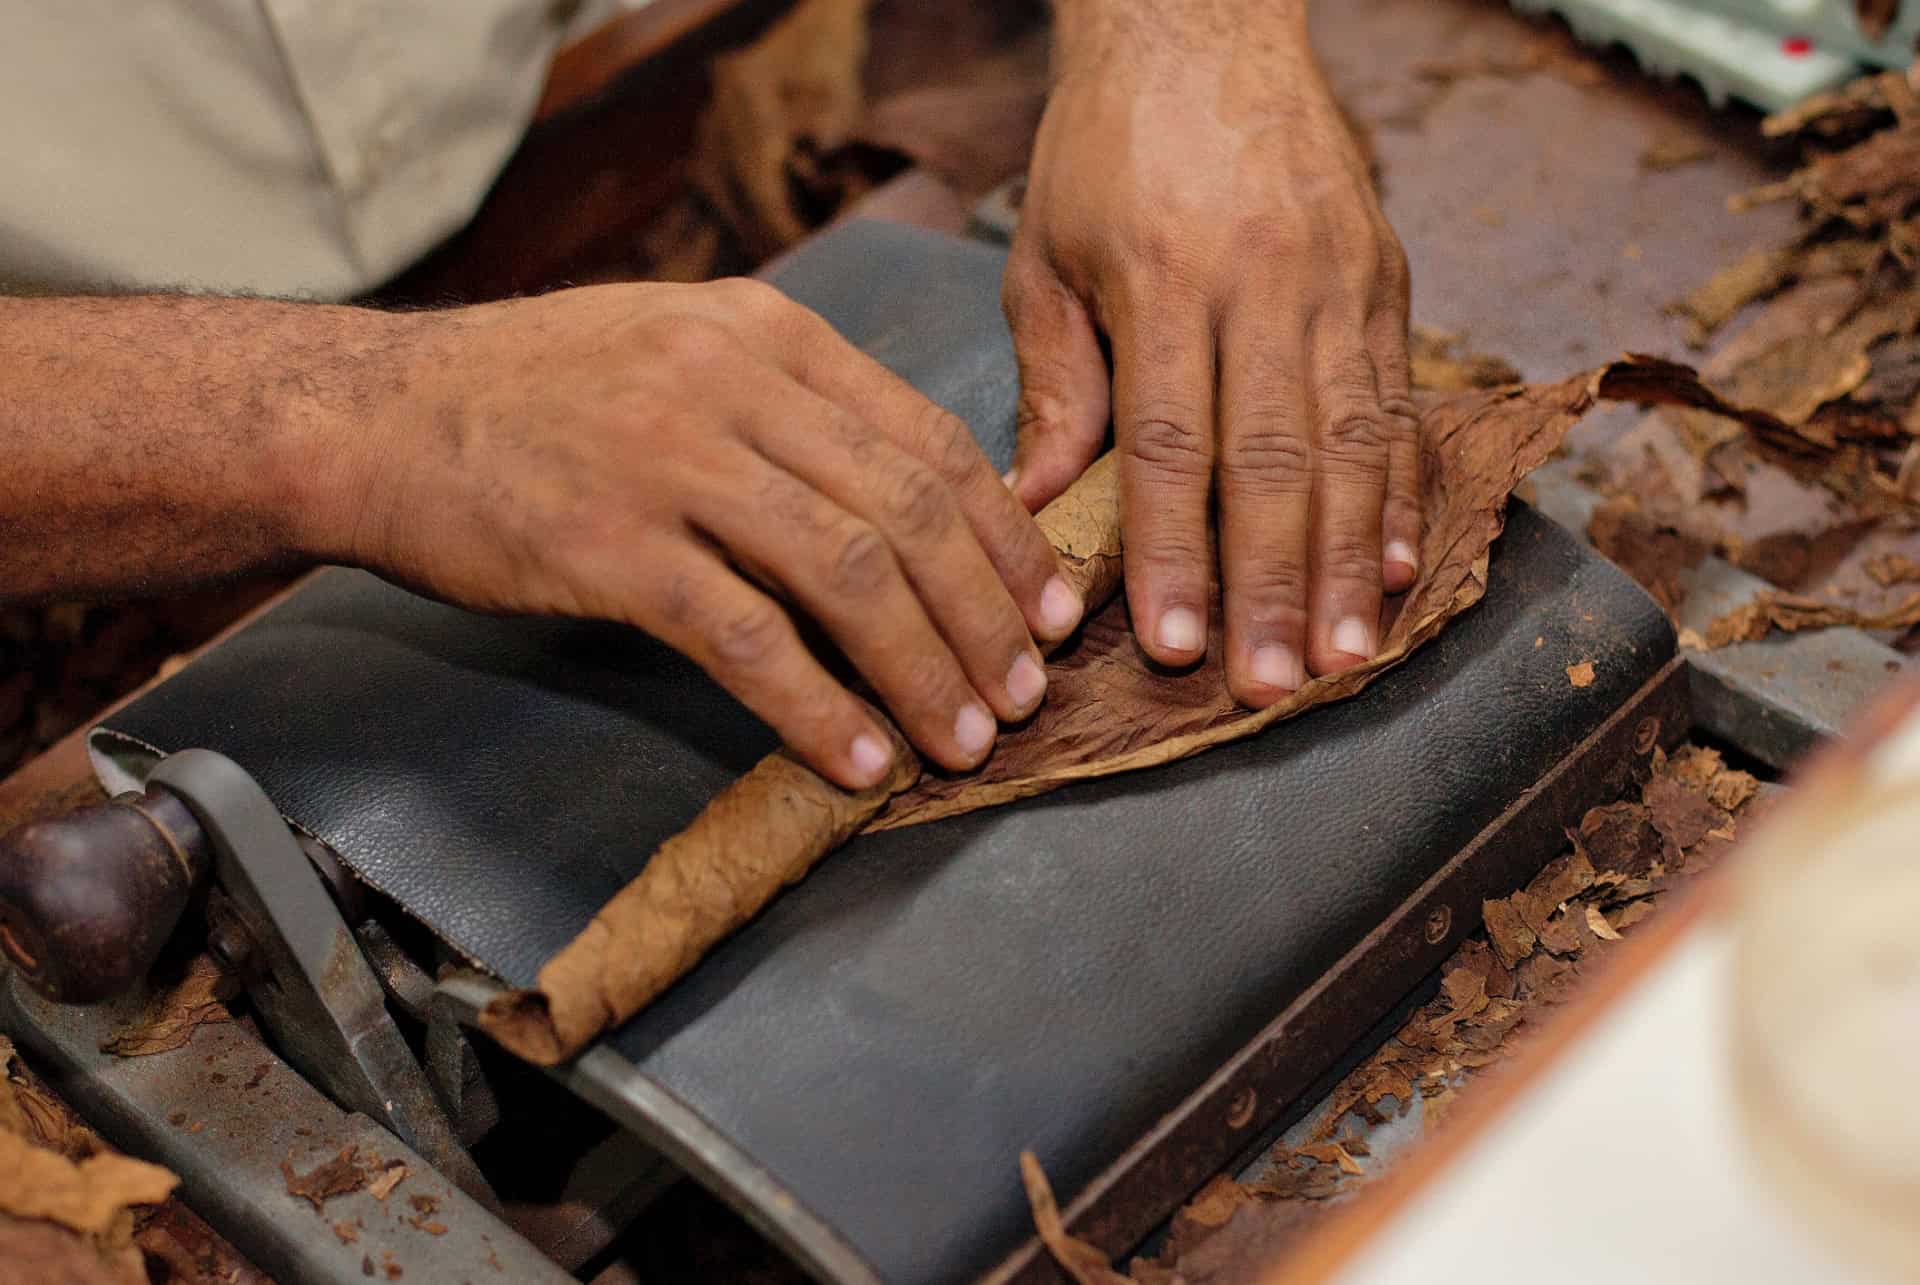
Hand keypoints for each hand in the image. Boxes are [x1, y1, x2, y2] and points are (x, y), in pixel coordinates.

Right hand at [334, 279, 1084, 788]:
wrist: (376, 414)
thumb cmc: (535, 396)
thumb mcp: (680, 351)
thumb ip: (792, 410)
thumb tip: (911, 508)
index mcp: (767, 332)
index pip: (930, 438)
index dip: (1008, 536)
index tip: (1051, 608)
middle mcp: (731, 382)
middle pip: (910, 510)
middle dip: (987, 617)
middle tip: (1026, 693)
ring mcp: (669, 460)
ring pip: (848, 574)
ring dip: (925, 671)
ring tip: (966, 739)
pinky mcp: (608, 546)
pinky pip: (747, 638)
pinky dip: (818, 709)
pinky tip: (858, 760)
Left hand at [1002, 6, 1418, 705]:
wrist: (1203, 22)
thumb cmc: (1104, 148)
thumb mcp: (1044, 251)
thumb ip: (1053, 380)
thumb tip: (1035, 506)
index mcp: (1162, 278)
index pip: (1167, 444)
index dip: (1173, 552)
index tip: (1177, 645)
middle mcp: (1261, 282)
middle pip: (1272, 459)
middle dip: (1271, 584)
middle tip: (1270, 685)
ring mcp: (1336, 280)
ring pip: (1352, 441)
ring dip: (1347, 560)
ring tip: (1343, 654)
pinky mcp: (1385, 277)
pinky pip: (1398, 398)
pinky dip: (1400, 488)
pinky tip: (1393, 564)